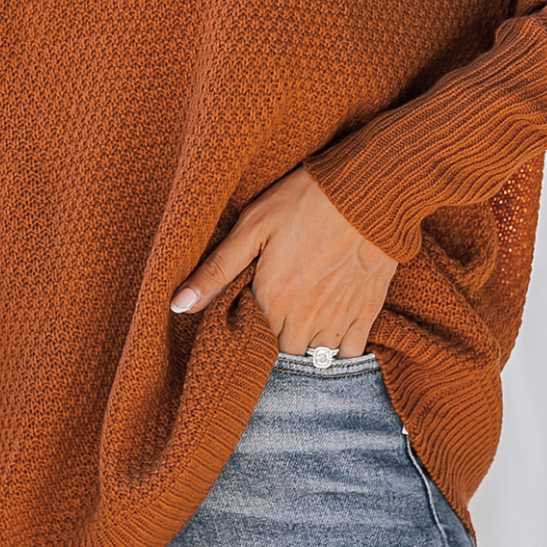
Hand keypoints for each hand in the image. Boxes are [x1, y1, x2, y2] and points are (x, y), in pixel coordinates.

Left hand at [170, 166, 396, 358]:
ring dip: (307, 343)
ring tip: (303, 317)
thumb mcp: (252, 226)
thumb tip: (178, 306)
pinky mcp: (368, 310)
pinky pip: (350, 352)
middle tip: (278, 311)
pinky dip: (339, 348)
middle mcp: (306, 317)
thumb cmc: (305, 201)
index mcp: (273, 299)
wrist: (368, 190)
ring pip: (316, 356)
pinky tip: (331, 326)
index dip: (249, 325)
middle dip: (276, 338)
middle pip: (283, 352)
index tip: (252, 307)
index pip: (252, 338)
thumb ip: (216, 271)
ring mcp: (339, 317)